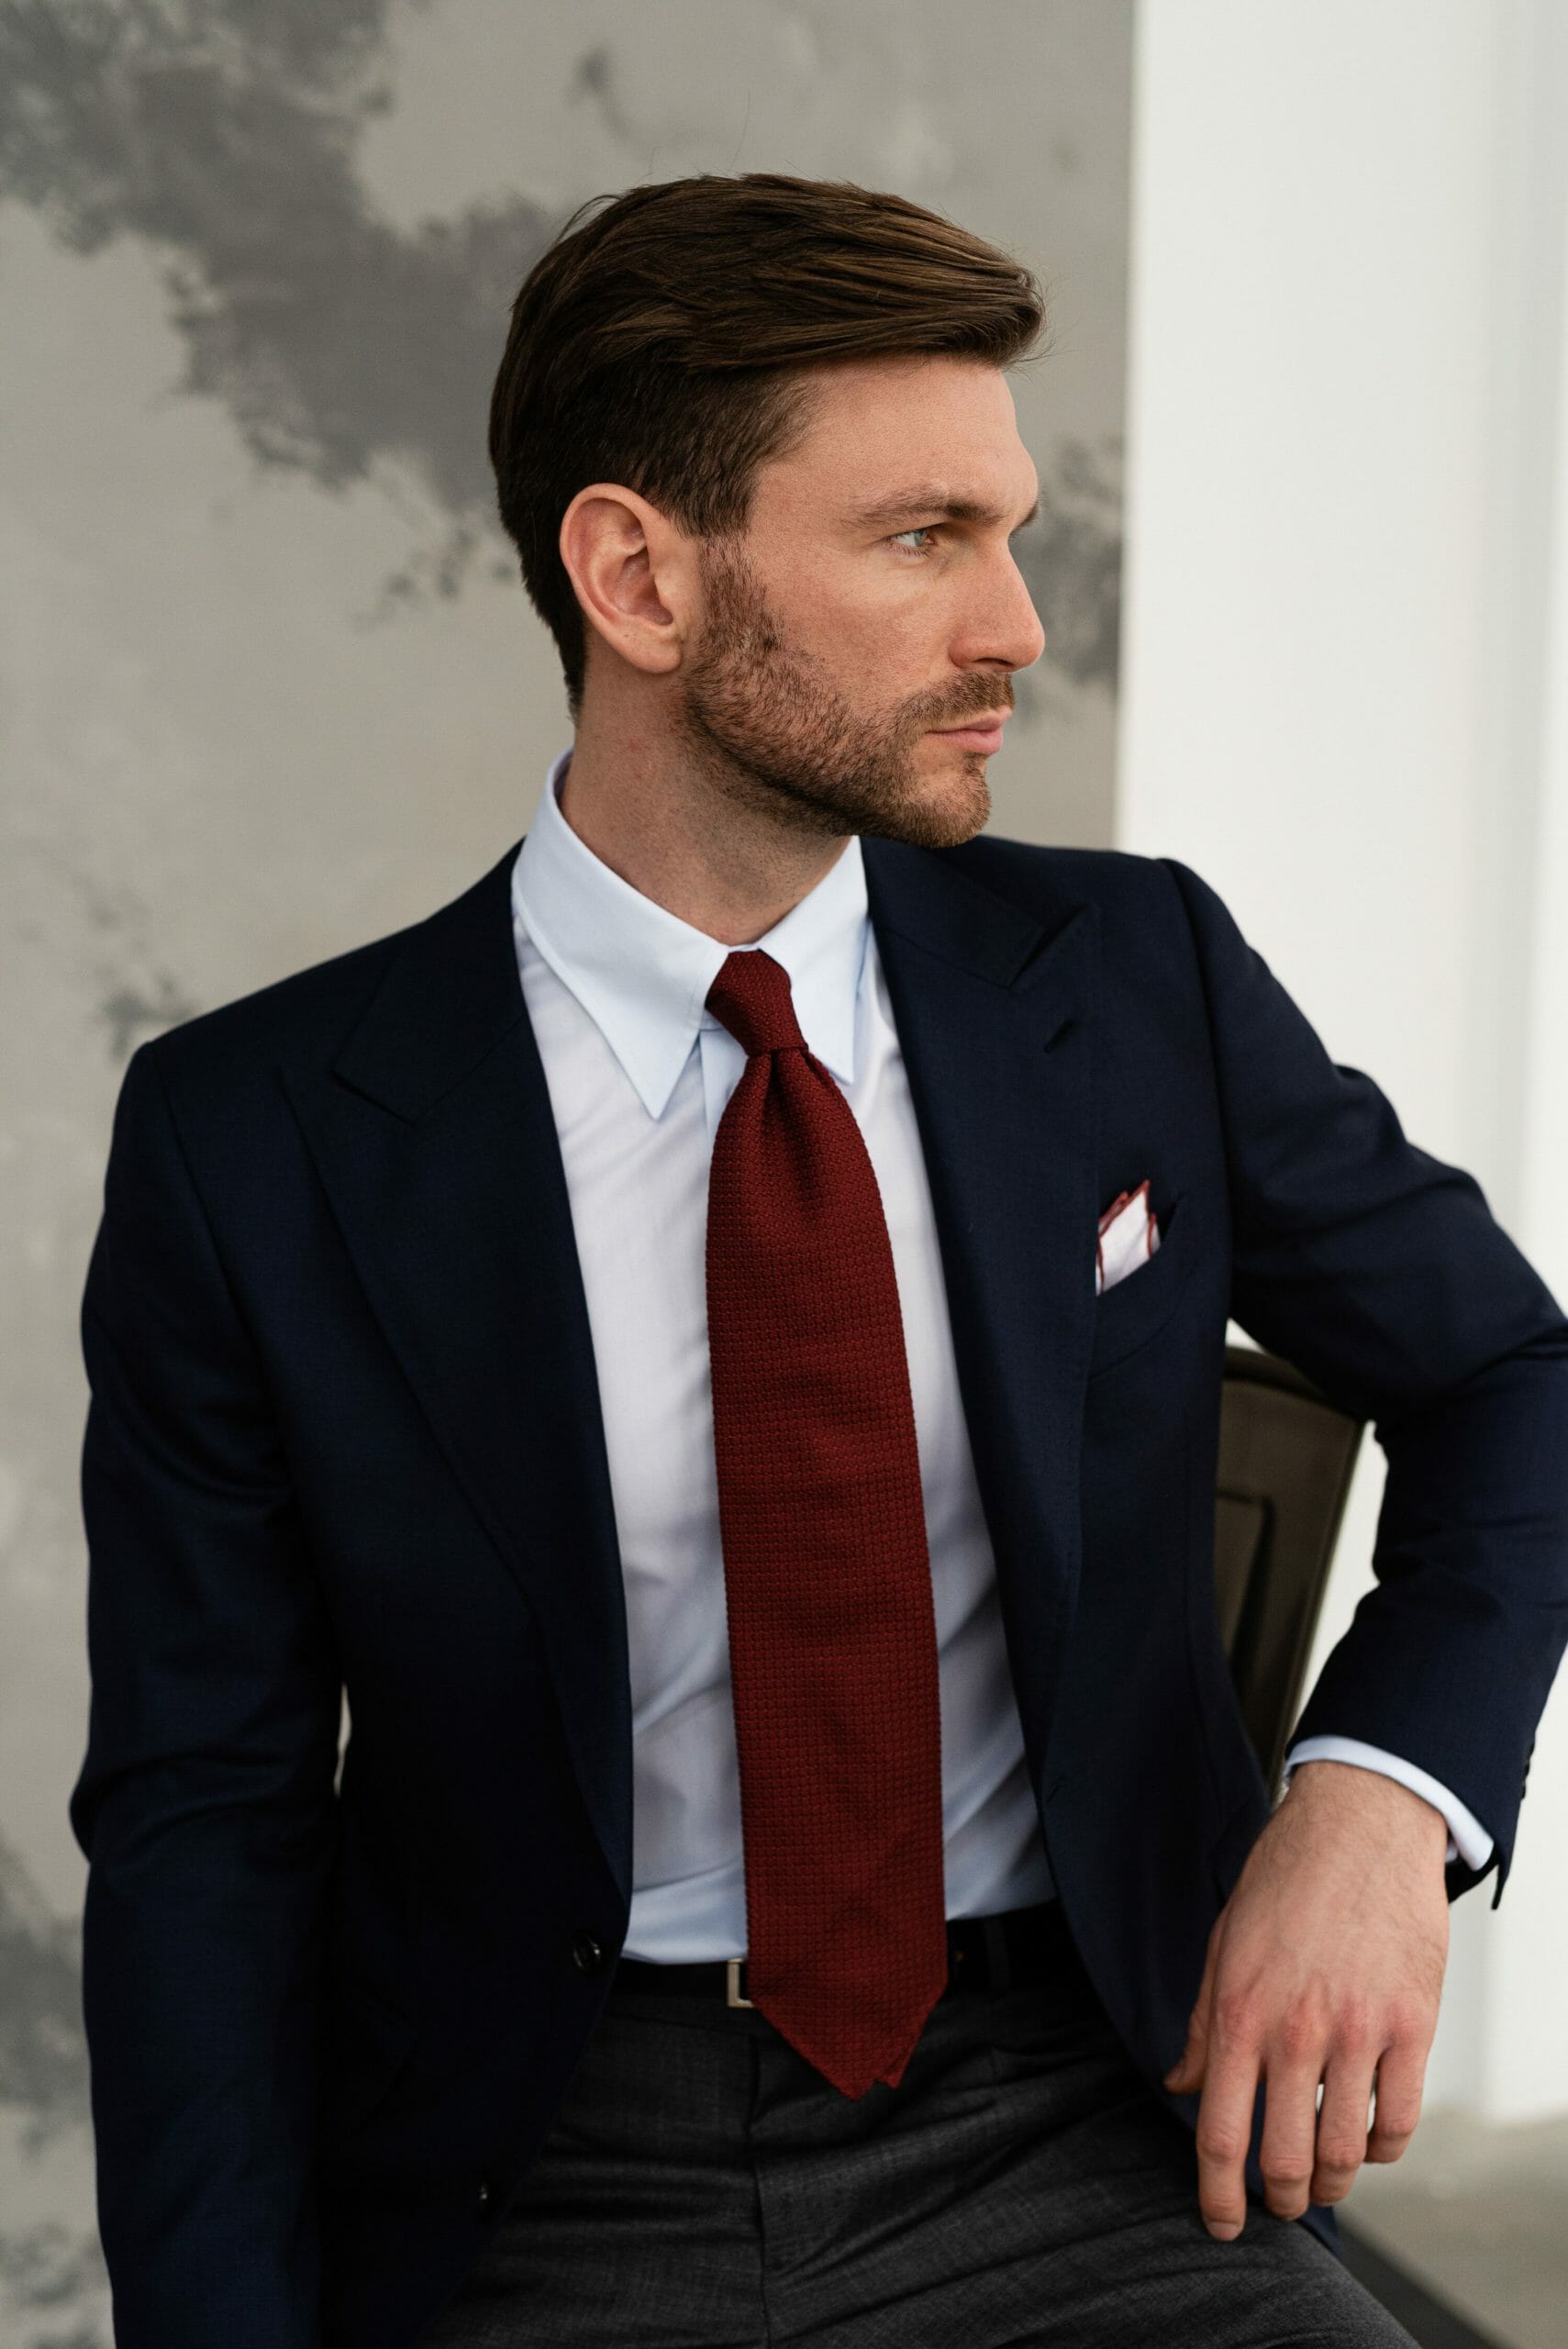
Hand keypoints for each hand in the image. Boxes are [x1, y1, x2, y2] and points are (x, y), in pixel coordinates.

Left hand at [1163, 1759, 1449, 2237]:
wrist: (1359, 1825)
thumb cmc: (1285, 1879)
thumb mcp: (1223, 1945)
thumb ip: (1204, 2025)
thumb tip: (1177, 2085)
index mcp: (1239, 2012)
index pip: (1220, 2133)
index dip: (1218, 2194)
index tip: (1221, 2222)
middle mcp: (1296, 2030)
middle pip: (1285, 2159)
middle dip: (1280, 2200)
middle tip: (1279, 2205)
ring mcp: (1358, 2030)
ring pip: (1346, 2151)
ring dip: (1333, 2184)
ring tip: (1323, 2181)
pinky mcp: (1411, 2025)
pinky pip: (1400, 2120)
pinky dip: (1385, 2148)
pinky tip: (1371, 2139)